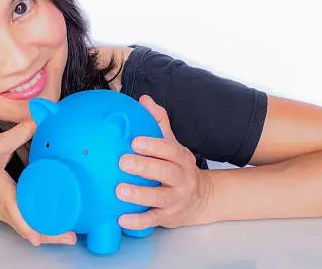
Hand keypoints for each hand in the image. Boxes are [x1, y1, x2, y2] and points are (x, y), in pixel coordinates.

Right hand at [0, 120, 76, 245]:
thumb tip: (39, 120)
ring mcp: (3, 214)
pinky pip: (25, 225)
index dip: (25, 222)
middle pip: (25, 225)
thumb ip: (19, 133)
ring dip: (47, 234)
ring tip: (70, 236)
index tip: (37, 236)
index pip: (11, 206)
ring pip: (26, 229)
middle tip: (71, 237)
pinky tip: (59, 228)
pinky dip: (41, 228)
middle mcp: (0, 204)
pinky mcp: (6, 215)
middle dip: (47, 233)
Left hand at [116, 95, 213, 228]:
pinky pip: (153, 220)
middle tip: (123, 162)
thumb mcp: (172, 143)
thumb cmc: (178, 166)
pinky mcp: (168, 217)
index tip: (135, 141)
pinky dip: (138, 221)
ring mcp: (175, 199)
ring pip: (159, 198)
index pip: (169, 150)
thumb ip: (159, 122)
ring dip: (139, 195)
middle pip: (165, 172)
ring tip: (119, 191)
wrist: (202, 198)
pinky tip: (122, 219)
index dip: (153, 145)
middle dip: (144, 168)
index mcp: (180, 158)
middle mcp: (181, 179)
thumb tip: (144, 100)